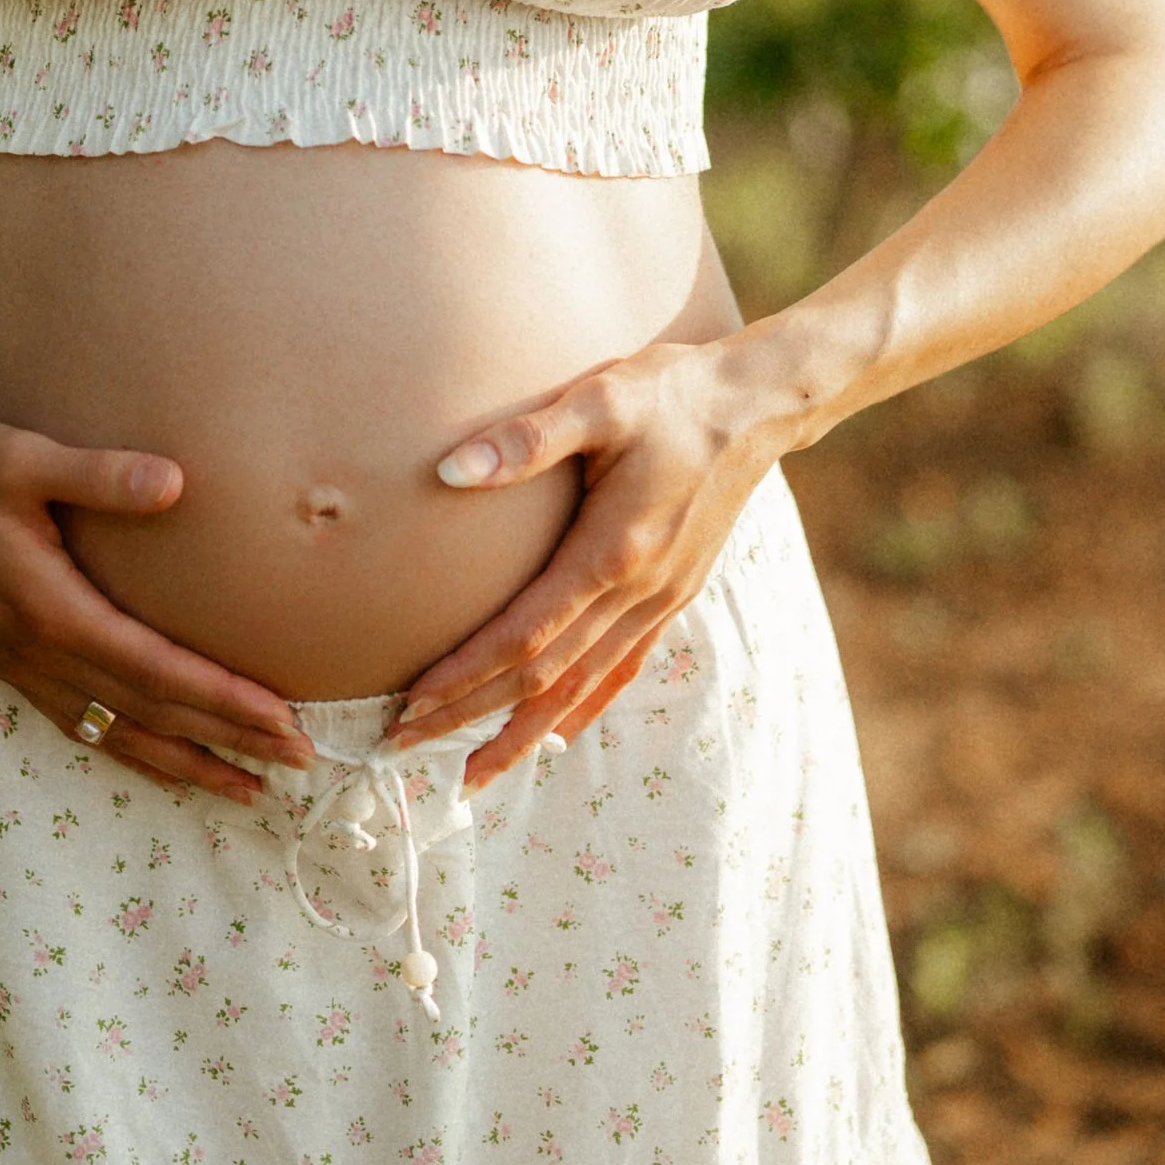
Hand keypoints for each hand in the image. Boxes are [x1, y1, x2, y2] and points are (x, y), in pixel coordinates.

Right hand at [0, 414, 313, 804]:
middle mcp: (40, 655)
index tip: (285, 720)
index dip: (223, 700)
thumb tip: (176, 482)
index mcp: (50, 611)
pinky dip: (136, 753)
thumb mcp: (22, 456)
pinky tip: (168, 762)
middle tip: (303, 764)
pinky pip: (86, 727)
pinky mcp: (15, 666)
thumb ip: (99, 473)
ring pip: (120, 734)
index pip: (156, 670)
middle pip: (151, 714)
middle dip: (228, 741)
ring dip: (188, 763)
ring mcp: (24, 668)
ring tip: (251, 790)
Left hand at [390, 334, 791, 784]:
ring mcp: (660, 600)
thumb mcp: (600, 399)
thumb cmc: (671, 393)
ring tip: (472, 772)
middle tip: (407, 748)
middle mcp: (638, 592)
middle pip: (544, 678)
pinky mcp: (675, 594)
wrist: (757, 405)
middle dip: (473, 718)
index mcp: (612, 553)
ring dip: (523, 733)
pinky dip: (584, 706)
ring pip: (581, 688)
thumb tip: (448, 471)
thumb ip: (526, 439)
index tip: (410, 705)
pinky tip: (558, 731)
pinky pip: (622, 668)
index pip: (524, 637)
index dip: (465, 676)